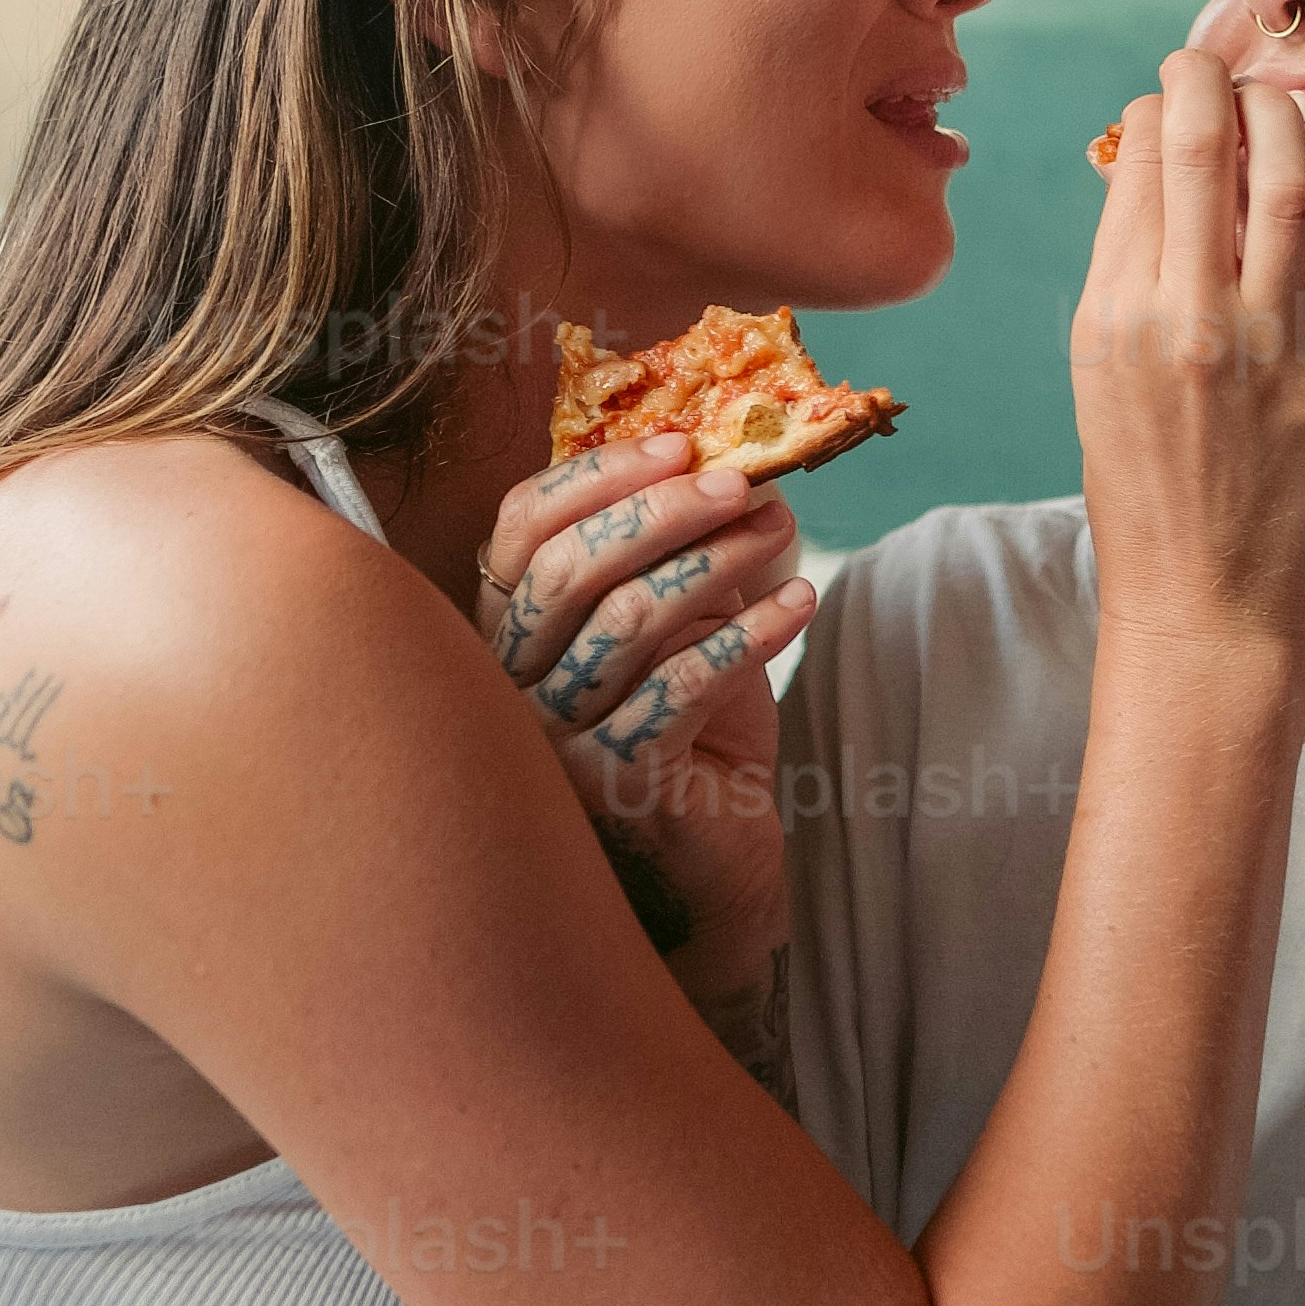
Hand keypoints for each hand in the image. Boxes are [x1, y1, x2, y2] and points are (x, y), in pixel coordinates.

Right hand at [473, 435, 816, 1002]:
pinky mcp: (615, 784)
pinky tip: (798, 606)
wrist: (714, 861)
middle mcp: (508, 686)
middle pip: (570, 567)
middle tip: (741, 484)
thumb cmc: (689, 734)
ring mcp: (554, 741)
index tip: (679, 444)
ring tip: (780, 534)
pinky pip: (682, 685)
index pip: (520, 526)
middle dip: (663, 511)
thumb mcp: (671, 626)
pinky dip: (751, 635)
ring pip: (627, 620)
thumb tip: (730, 460)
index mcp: (506, 630)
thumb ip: (671, 554)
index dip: (597, 475)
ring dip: (717, 563)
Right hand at [1071, 46, 1304, 680]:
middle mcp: (1190, 322)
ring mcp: (1275, 347)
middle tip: (1223, 70)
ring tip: (1285, 108)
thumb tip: (1151, 164)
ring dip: (1291, 120)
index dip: (1161, 106)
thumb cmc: (1147, 488)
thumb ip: (1124, 270)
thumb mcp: (1098, 373)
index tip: (1174, 95)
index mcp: (1115, 318)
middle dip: (1215, 83)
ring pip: (1292, 181)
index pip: (1139, 164)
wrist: (1210, 604)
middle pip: (1207, 149)